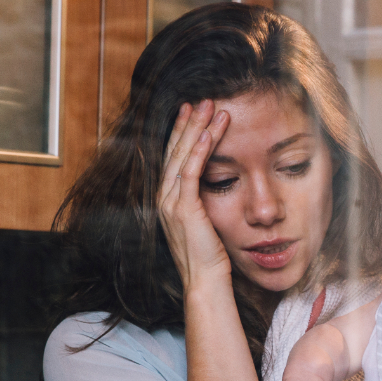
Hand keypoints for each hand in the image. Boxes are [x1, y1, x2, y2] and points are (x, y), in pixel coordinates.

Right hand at [157, 100, 232, 287]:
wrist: (205, 281)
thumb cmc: (210, 256)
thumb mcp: (206, 221)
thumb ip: (204, 200)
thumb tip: (217, 183)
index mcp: (168, 199)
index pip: (174, 157)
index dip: (182, 133)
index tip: (193, 112)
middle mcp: (164, 197)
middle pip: (175, 150)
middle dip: (188, 123)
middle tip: (202, 100)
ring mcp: (170, 202)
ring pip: (182, 155)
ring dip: (197, 129)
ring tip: (210, 107)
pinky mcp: (184, 209)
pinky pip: (190, 171)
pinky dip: (200, 150)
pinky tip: (209, 132)